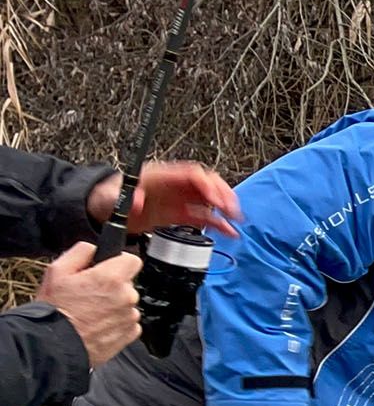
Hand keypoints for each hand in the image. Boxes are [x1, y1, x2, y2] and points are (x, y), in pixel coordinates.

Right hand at [35, 241, 142, 366]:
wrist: (54, 344)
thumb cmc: (54, 310)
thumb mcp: (57, 271)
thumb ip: (81, 252)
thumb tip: (94, 248)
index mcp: (112, 278)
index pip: (133, 260)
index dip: (119, 262)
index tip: (109, 268)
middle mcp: (126, 297)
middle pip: (127, 284)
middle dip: (112, 286)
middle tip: (90, 295)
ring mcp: (130, 317)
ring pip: (127, 304)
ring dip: (114, 306)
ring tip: (90, 313)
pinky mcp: (130, 334)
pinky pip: (128, 322)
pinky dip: (116, 322)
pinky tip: (97, 325)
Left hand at [89, 161, 241, 237]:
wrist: (105, 209)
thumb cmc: (108, 198)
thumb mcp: (112, 196)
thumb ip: (128, 197)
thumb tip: (139, 200)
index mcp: (162, 176)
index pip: (192, 174)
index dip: (207, 185)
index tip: (215, 199)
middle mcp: (175, 186)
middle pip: (207, 184)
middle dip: (222, 195)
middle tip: (232, 209)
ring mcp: (180, 200)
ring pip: (210, 200)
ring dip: (225, 209)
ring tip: (236, 220)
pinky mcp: (180, 214)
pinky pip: (204, 217)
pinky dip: (218, 223)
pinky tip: (228, 231)